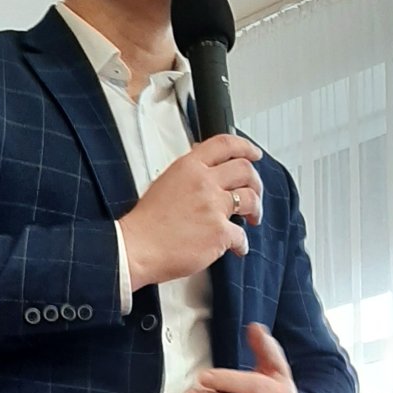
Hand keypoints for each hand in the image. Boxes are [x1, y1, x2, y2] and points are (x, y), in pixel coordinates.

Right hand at [119, 135, 262, 288]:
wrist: (137, 246)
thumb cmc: (146, 223)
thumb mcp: (164, 183)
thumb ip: (188, 175)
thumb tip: (205, 173)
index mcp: (189, 167)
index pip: (224, 144)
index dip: (245, 147)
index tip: (254, 154)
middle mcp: (204, 182)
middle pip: (245, 170)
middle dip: (256, 182)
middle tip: (255, 192)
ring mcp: (213, 206)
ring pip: (249, 199)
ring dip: (256, 209)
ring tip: (252, 218)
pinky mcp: (219, 232)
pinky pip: (242, 236)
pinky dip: (242, 244)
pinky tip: (237, 248)